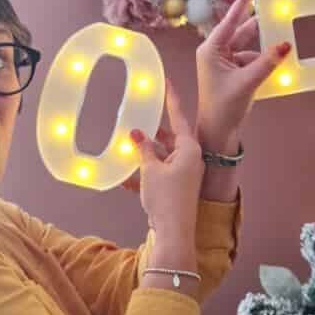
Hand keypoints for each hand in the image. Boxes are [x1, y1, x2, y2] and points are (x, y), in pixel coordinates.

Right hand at [130, 80, 203, 237]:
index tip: (167, 83)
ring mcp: (184, 173)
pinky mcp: (177, 186)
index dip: (171, 100)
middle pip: (169, 137)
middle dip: (152, 131)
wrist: (174, 232)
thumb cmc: (167, 199)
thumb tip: (138, 134)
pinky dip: (144, 171)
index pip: (178, 117)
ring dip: (145, 153)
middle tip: (138, 115)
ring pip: (162, 155)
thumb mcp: (150, 170)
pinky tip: (124, 174)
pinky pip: (159, 172)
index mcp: (189, 149)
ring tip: (126, 143)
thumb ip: (144, 150)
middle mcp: (190, 158)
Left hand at [195, 0, 291, 152]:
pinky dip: (264, 61)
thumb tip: (285, 44)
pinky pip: (252, 59)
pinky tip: (276, 63)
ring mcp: (224, 62)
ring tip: (282, 41)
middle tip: (273, 7)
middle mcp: (216, 52)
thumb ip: (268, 62)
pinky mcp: (233, 72)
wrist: (218, 133)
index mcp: (211, 49)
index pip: (230, 20)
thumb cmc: (223, 107)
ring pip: (249, 46)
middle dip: (258, 24)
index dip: (243, 1)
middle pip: (241, 31)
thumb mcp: (248, 82)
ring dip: (263, 47)